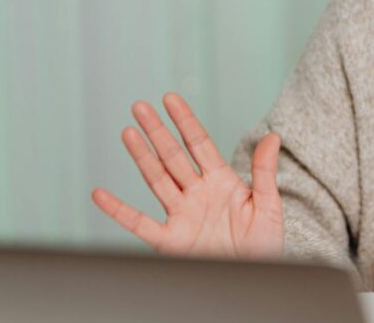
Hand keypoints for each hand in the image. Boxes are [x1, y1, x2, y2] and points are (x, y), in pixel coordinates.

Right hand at [91, 92, 283, 258]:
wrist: (255, 275)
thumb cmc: (264, 245)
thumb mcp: (269, 206)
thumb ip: (265, 172)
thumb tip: (273, 136)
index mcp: (221, 182)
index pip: (199, 144)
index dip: (185, 121)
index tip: (170, 98)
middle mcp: (197, 194)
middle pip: (172, 156)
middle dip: (156, 131)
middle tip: (139, 106)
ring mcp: (181, 215)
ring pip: (156, 179)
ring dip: (141, 156)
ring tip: (128, 132)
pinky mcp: (170, 240)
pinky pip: (139, 223)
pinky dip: (118, 210)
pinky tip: (100, 194)